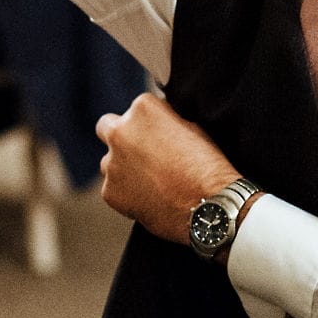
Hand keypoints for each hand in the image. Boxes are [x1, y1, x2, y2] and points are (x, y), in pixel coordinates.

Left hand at [95, 92, 237, 243]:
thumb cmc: (207, 167)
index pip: (138, 109)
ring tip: (152, 182)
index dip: (151, 124)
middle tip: (142, 154)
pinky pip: (113, 189)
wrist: (210, 208)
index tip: (163, 138)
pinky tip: (150, 200)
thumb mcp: (193, 127)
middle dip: (121, 137)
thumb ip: (165, 121)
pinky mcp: (109, 192)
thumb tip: (157, 126)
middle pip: (107, 127)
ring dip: (123, 167)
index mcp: (143, 108)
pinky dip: (127, 193)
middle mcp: (120, 132)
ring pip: (109, 161)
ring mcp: (112, 163)